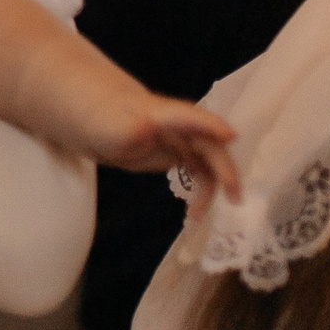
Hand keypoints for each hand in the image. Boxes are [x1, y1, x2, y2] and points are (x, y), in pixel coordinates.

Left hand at [96, 95, 239, 199]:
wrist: (96, 120)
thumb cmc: (102, 120)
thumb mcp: (109, 129)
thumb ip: (128, 131)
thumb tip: (147, 130)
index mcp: (162, 114)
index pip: (190, 116)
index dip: (211, 124)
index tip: (231, 137)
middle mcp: (179, 126)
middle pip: (208, 144)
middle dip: (224, 168)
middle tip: (233, 197)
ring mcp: (180, 141)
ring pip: (208, 161)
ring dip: (213, 185)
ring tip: (200, 214)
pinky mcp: (177, 155)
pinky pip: (200, 171)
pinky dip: (202, 190)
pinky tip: (195, 212)